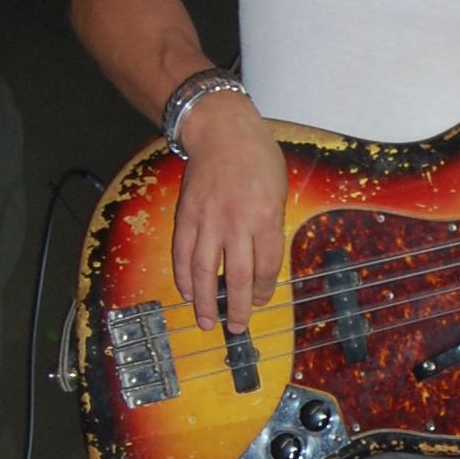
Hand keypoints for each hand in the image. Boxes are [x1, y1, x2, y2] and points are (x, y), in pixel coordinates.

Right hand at [171, 95, 287, 334]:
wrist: (221, 131)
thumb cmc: (257, 159)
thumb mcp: (278, 191)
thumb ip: (270, 227)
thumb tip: (261, 265)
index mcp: (265, 217)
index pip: (265, 268)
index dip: (261, 291)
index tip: (258, 301)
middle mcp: (236, 222)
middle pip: (235, 277)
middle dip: (236, 308)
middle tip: (235, 327)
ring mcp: (207, 220)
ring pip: (203, 272)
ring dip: (204, 302)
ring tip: (206, 321)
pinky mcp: (185, 216)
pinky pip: (181, 254)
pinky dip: (183, 277)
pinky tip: (187, 292)